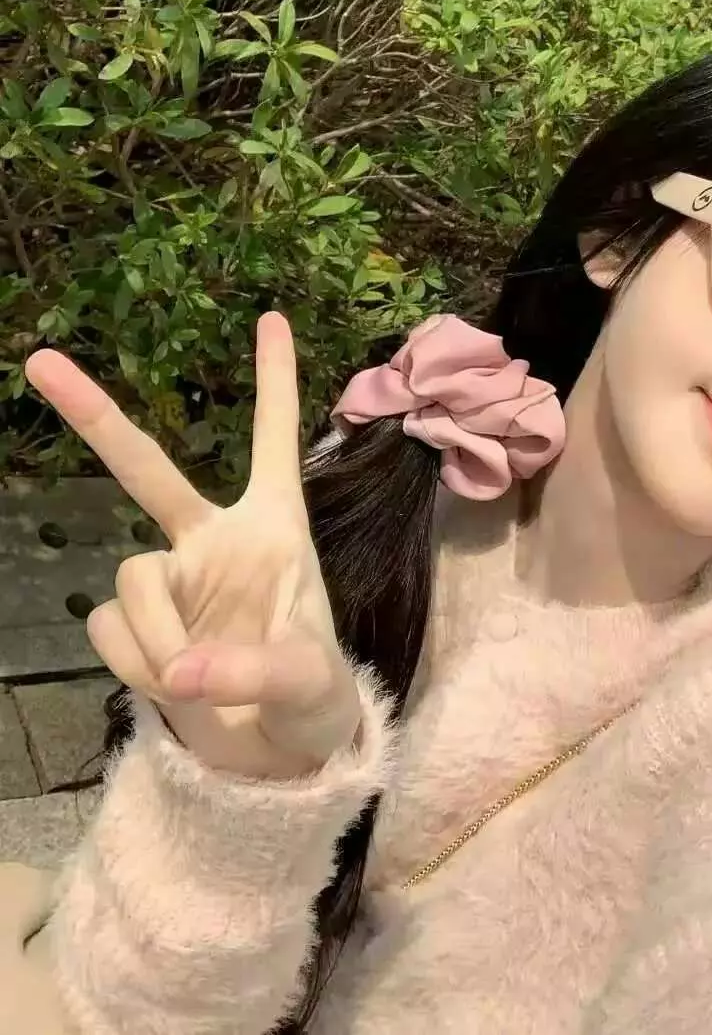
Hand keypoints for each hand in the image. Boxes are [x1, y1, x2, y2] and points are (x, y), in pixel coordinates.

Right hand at [25, 313, 360, 779]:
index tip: (270, 317)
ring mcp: (170, 578)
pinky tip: (170, 684)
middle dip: (95, 416)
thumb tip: (185, 672)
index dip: (272, 381)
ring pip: (128, 578)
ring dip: (156, 635)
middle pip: (147, 468)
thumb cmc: (314, 700)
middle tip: (38, 360)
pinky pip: (108, 626)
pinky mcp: (136, 622)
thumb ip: (254, 672)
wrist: (274, 754)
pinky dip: (134, 661)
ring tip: (196, 680)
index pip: (272, 443)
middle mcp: (212, 540)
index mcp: (275, 530)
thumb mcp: (309, 687)